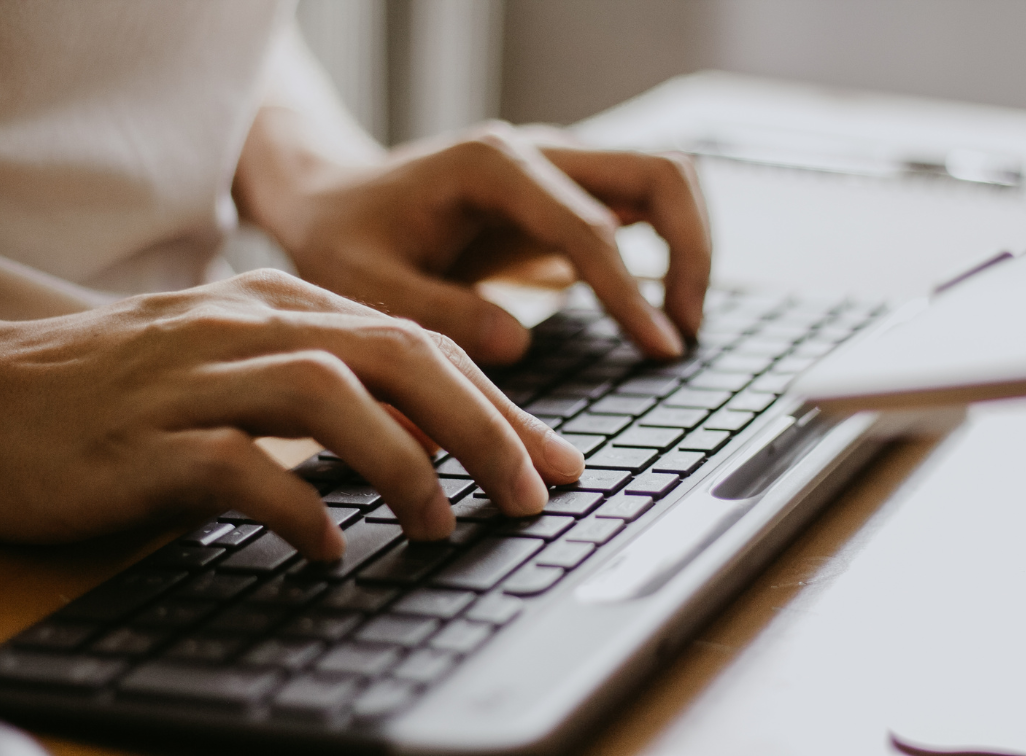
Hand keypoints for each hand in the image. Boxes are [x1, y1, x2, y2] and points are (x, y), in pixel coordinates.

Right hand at [0, 270, 584, 557]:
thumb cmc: (131, 388)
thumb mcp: (246, 367)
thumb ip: (335, 389)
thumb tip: (432, 439)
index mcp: (284, 306)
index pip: (419, 342)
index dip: (499, 403)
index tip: (554, 461)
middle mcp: (249, 325)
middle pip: (396, 354)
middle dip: (484, 425)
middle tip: (533, 494)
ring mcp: (194, 376)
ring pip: (328, 395)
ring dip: (403, 463)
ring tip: (440, 524)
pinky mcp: (141, 439)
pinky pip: (235, 466)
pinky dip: (295, 508)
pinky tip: (326, 551)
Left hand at [235, 114, 711, 364]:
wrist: (333, 200)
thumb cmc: (344, 239)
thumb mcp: (365, 283)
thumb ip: (438, 311)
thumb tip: (521, 343)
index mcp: (492, 167)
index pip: (591, 226)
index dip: (630, 293)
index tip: (659, 349)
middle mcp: (538, 153)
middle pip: (661, 172)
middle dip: (692, 251)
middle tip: (682, 332)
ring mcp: (558, 168)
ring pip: (664, 179)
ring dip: (690, 246)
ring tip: (677, 325)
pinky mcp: (564, 194)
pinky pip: (640, 206)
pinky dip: (666, 249)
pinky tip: (651, 311)